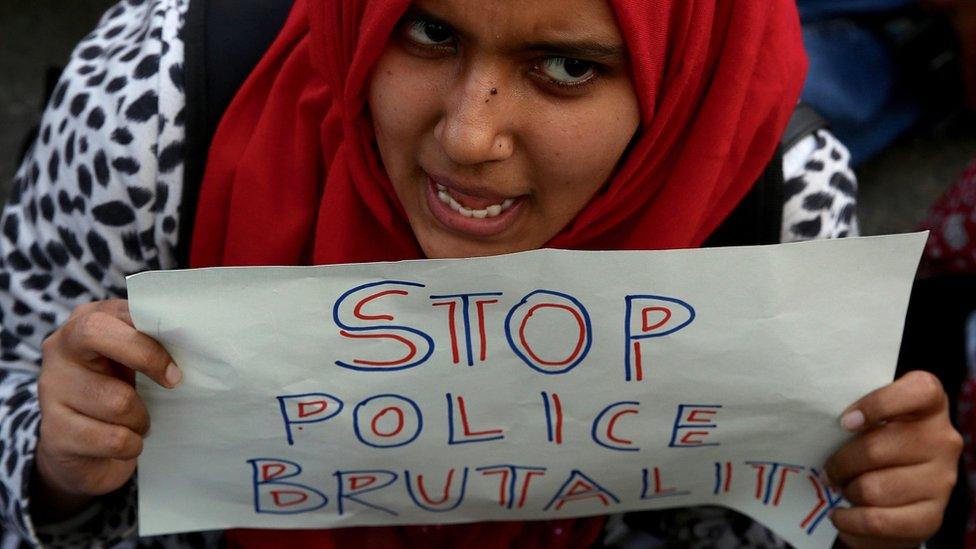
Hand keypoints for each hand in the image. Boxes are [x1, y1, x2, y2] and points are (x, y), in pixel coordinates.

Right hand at [34, 299, 178, 520]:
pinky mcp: (53, 432)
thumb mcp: (132, 360)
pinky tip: (126, 442)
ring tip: (138, 421)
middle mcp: (59, 348)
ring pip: (117, 400)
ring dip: (141, 418)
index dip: (153, 336)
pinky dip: (131, 444)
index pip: (119, 311)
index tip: (177, 365)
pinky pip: (113, 439)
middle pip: (97, 333)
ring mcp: (50, 389)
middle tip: (172, 382)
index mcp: (85, 322)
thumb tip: (194, 337)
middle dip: (145, 358)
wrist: (82, 451)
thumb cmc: (117, 393)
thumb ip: (151, 342)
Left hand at [825, 371, 962, 547]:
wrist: (900, 497)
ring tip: (844, 488)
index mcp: (930, 405)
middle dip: (841, 463)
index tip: (845, 422)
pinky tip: (841, 514)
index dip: (879, 403)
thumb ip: (857, 414)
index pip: (920, 390)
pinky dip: (850, 520)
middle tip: (831, 469)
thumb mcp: (871, 421)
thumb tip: (818, 424)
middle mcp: (943, 440)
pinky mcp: (931, 515)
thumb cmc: (876, 445)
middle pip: (876, 449)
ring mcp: (942, 479)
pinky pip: (878, 520)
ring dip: (848, 490)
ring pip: (874, 488)